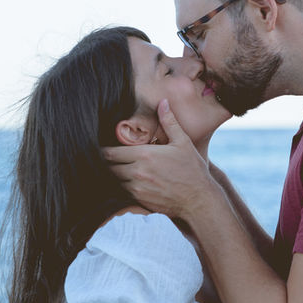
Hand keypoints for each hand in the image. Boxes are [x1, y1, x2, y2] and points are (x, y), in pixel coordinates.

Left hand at [102, 100, 214, 218]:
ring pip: (115, 180)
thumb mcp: (183, 142)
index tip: (104, 148)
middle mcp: (137, 172)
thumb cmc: (192, 169)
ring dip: (116, 175)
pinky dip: (124, 186)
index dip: (105, 150)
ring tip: (121, 169)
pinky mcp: (140, 200)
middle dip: (109, 162)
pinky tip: (132, 181)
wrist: (198, 199)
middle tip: (111, 158)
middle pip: (110, 167)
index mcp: (145, 155)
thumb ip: (169, 122)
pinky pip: (123, 192)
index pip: (111, 152)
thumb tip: (163, 102)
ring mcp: (137, 188)